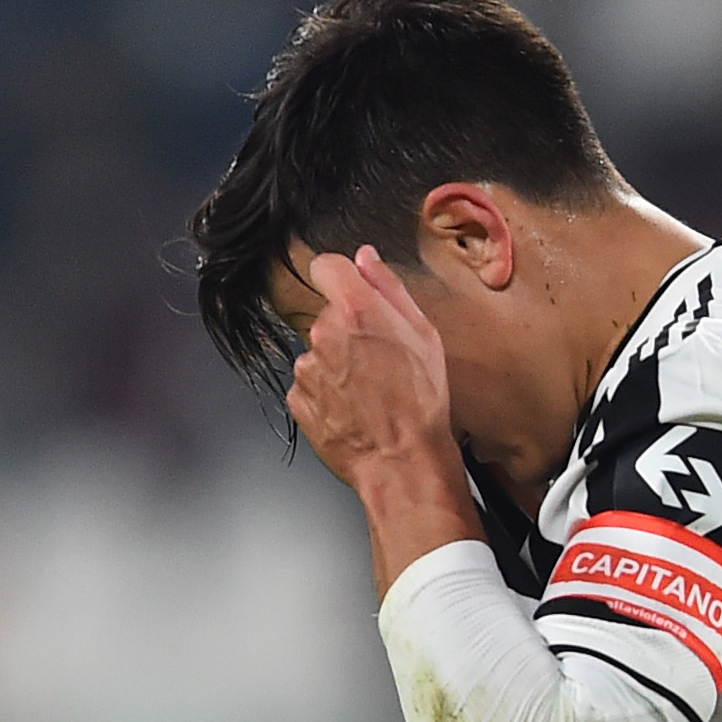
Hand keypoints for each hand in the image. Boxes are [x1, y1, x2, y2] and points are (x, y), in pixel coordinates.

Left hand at [288, 245, 454, 488]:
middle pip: (328, 316)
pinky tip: (354, 409)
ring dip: (337, 366)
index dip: (341, 277)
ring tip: (369, 392)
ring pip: (319, 353)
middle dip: (348, 332)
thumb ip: (389, 288)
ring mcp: (307, 369)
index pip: (327, 266)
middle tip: (379, 361)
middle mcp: (324, 335)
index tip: (350, 290)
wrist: (402, 462)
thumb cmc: (421, 405)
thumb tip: (367, 259)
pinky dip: (327, 394)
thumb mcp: (424, 335)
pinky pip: (310, 386)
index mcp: (356, 311)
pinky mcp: (298, 399)